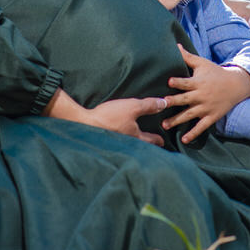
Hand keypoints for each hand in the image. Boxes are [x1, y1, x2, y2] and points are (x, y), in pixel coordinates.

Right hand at [45, 88, 166, 146]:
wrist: (84, 124)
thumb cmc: (110, 117)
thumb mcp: (132, 107)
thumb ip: (149, 105)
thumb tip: (164, 104)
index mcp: (135, 137)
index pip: (151, 140)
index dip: (158, 140)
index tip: (162, 141)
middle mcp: (127, 143)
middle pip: (140, 145)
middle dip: (147, 144)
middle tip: (153, 144)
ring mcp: (116, 143)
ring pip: (130, 144)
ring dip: (135, 142)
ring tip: (136, 139)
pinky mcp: (106, 139)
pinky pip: (119, 141)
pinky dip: (122, 139)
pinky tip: (118, 134)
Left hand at [163, 46, 249, 143]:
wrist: (236, 85)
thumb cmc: (215, 73)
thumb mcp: (203, 63)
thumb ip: (188, 57)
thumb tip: (175, 45)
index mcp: (198, 82)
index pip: (186, 82)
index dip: (178, 81)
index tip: (169, 81)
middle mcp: (201, 96)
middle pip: (185, 99)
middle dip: (173, 102)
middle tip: (162, 104)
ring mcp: (206, 107)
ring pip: (190, 115)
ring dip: (177, 120)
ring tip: (164, 125)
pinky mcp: (211, 116)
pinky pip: (201, 127)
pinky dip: (193, 133)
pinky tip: (184, 140)